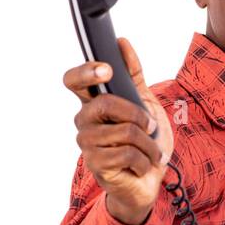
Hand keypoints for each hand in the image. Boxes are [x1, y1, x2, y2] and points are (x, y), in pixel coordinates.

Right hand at [63, 37, 174, 224]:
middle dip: (137, 114)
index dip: (86, 71)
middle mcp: (85, 122)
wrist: (150, 180)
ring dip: (148, 143)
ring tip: (150, 151)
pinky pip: (127, 154)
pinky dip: (145, 160)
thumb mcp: (146, 104)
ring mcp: (88, 144)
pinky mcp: (97, 165)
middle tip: (150, 126)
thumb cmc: (145, 142)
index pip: (73, 81)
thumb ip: (134, 76)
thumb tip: (122, 43)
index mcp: (93, 103)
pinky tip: (142, 166)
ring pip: (124, 131)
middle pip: (105, 103)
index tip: (106, 69)